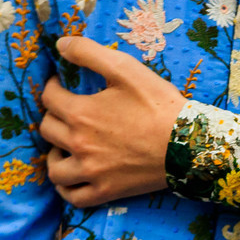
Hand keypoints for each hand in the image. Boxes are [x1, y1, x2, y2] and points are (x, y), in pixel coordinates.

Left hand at [40, 36, 184, 207]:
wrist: (192, 145)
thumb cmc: (161, 106)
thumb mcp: (127, 69)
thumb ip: (90, 53)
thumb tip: (60, 43)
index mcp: (80, 113)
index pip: (49, 97)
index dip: (53, 87)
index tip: (61, 85)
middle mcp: (79, 143)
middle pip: (47, 130)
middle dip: (53, 117)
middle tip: (67, 113)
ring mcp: (92, 171)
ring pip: (54, 168)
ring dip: (54, 155)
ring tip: (63, 148)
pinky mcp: (107, 191)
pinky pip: (74, 196)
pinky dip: (65, 188)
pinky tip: (70, 178)